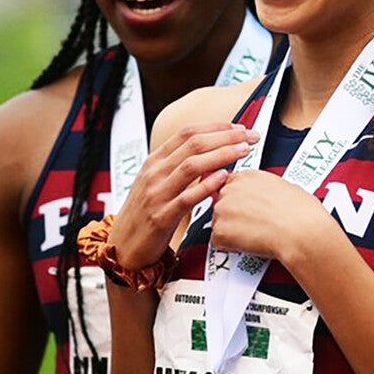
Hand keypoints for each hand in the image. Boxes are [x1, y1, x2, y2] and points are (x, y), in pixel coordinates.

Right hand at [108, 123, 256, 268]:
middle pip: (193, 144)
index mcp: (155, 161)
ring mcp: (156, 194)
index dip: (216, 127)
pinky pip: (186, 198)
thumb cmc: (145, 213)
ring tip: (243, 151)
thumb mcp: (156, 183)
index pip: (187, 133)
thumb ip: (178, 166)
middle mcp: (154, 173)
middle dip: (225, 137)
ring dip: (221, 155)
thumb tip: (211, 152)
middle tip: (250, 136)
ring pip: (192, 166)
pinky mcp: (161, 217)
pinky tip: (224, 177)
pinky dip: (206, 186)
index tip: (239, 127)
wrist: (122, 246)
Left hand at [206, 169, 336, 269]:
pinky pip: (218, 242)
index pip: (230, 185)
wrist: (303, 233)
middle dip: (233, 216)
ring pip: (219, 223)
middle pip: (222, 203)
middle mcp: (231, 188)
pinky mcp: (220, 230)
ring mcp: (222, 209)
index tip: (247, 209)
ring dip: (231, 231)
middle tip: (252, 225)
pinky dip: (230, 247)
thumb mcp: (287, 187)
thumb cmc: (302, 213)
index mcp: (248, 175)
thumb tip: (271, 195)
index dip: (239, 201)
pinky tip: (248, 244)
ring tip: (253, 236)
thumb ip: (268, 189)